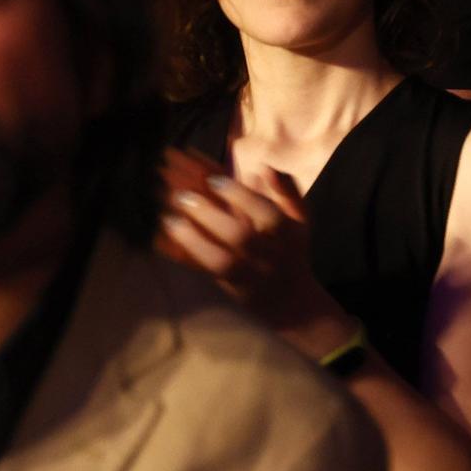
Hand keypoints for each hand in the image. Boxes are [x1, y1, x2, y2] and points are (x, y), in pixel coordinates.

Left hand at [157, 148, 339, 338]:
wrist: (292, 303)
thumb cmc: (291, 251)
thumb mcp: (300, 219)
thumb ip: (286, 191)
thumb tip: (262, 168)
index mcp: (288, 235)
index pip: (267, 213)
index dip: (241, 196)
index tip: (214, 180)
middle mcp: (269, 257)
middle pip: (240, 236)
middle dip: (210, 214)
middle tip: (183, 197)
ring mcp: (250, 278)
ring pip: (220, 260)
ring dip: (193, 240)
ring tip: (170, 220)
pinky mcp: (232, 293)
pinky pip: (206, 275)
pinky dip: (189, 258)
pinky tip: (169, 242)